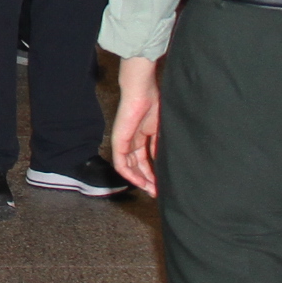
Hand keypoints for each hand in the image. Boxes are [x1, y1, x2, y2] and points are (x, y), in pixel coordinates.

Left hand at [109, 60, 160, 194]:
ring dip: (140, 180)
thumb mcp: (160, 130)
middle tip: (158, 192)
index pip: (145, 160)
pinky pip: (121, 163)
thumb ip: (159, 146)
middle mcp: (131, 141)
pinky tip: (141, 182)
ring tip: (153, 190)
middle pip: (137, 166)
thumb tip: (163, 164)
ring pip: (129, 168)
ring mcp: (123, 142)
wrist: (141, 90)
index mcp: (141, 137)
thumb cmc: (153, 103)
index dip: (153, 173)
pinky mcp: (118, 141)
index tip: (162, 184)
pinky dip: (130, 174)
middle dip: (148, 180)